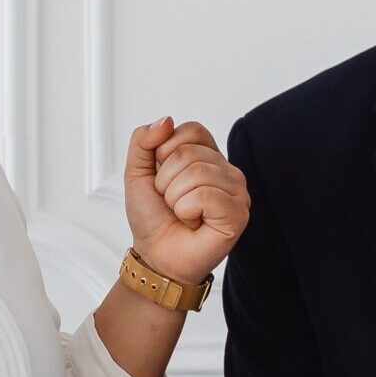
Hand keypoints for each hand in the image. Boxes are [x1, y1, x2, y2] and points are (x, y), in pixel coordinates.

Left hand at [122, 117, 250, 290]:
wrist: (156, 256)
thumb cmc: (153, 217)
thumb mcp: (137, 172)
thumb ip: (143, 140)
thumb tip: (166, 120)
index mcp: (208, 156)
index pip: (192, 130)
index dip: (165, 152)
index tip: (163, 178)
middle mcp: (227, 170)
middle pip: (189, 154)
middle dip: (166, 181)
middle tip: (172, 202)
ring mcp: (237, 192)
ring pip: (197, 174)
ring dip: (175, 199)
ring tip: (183, 214)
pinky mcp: (239, 214)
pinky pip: (206, 196)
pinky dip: (187, 211)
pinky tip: (194, 222)